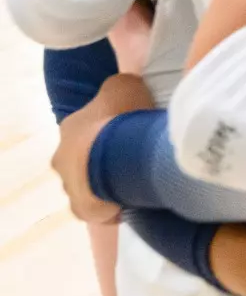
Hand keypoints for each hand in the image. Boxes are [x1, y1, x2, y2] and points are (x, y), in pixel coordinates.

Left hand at [54, 72, 154, 223]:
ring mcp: (70, 186)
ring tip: (133, 178)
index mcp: (70, 127)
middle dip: (104, 157)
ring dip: (106, 180)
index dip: (107, 128)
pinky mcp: (82, 209)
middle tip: (131, 156)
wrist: (113, 158)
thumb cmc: (118, 119)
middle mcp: (62, 157)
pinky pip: (99, 207)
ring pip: (89, 182)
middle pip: (84, 157)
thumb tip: (122, 94)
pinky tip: (130, 199)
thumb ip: (120, 88)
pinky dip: (111, 204)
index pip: (86, 126)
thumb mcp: (124, 86)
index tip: (126, 132)